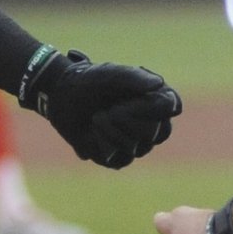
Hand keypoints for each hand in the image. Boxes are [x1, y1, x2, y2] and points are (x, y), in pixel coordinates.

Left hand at [22, 49, 181, 168]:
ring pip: (138, 147)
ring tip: (97, 117)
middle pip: (157, 132)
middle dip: (129, 118)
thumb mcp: (109, 74)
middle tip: (109, 108)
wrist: (60, 96)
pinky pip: (121, 159)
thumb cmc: (88, 81)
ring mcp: (136, 143)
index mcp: (154, 99)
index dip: (157, 106)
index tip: (137, 98)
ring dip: (112, 130)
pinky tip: (93, 131)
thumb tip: (158, 83)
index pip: (172, 106)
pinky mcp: (118, 158)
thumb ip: (133, 77)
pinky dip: (103, 143)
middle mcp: (151, 123)